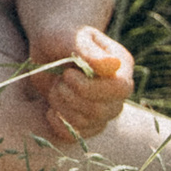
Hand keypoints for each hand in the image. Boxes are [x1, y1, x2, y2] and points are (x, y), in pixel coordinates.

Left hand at [32, 24, 133, 141]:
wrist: (49, 45)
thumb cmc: (61, 35)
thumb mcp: (69, 37)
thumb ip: (88, 52)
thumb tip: (113, 65)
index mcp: (121, 66)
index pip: (119, 89)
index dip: (91, 88)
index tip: (67, 74)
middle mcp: (118, 91)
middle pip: (103, 110)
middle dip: (72, 97)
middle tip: (58, 80)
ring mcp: (105, 108)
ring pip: (89, 123)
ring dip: (63, 107)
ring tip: (55, 87)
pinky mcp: (88, 121)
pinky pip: (78, 135)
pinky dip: (61, 125)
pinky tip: (50, 111)